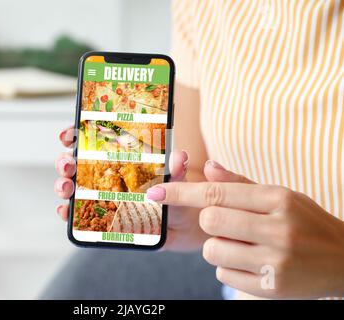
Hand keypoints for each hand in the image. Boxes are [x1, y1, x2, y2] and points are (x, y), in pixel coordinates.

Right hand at [54, 126, 208, 250]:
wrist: (177, 226)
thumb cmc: (172, 194)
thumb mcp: (175, 180)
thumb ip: (176, 169)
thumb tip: (179, 155)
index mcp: (117, 156)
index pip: (90, 139)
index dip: (74, 134)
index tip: (68, 135)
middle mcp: (102, 173)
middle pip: (74, 162)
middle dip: (64, 161)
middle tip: (68, 166)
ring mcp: (97, 195)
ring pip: (70, 186)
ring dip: (62, 185)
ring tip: (66, 188)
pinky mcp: (97, 217)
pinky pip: (76, 214)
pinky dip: (66, 213)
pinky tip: (65, 212)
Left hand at [147, 161, 343, 297]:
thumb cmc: (305, 222)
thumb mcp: (280, 195)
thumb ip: (240, 183)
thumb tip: (208, 167)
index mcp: (278, 199)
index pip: (215, 193)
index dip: (180, 192)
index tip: (155, 192)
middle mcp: (278, 229)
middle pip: (210, 220)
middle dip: (209, 222)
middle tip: (226, 223)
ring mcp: (276, 262)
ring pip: (213, 251)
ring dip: (217, 246)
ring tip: (241, 245)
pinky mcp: (272, 290)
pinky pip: (224, 275)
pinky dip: (228, 268)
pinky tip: (250, 263)